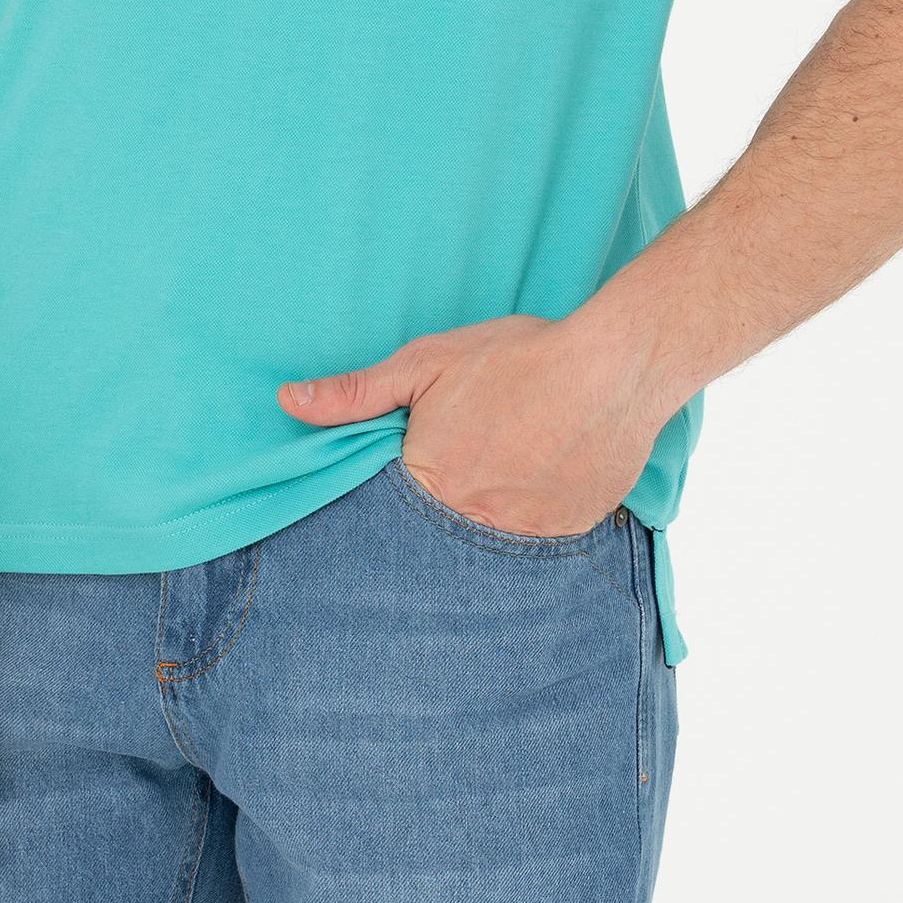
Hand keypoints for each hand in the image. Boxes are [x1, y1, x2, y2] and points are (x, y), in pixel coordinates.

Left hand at [278, 311, 664, 538]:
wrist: (613, 366)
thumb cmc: (516, 357)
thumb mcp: (427, 362)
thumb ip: (357, 391)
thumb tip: (288, 401)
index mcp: (429, 481)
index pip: (386, 512)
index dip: (393, 494)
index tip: (409, 476)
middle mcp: (471, 522)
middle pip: (436, 533)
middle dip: (441, 509)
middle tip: (469, 465)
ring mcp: (522, 537)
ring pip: (485, 542)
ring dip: (486, 514)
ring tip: (504, 470)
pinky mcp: (567, 536)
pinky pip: (535, 545)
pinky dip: (530, 516)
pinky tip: (539, 478)